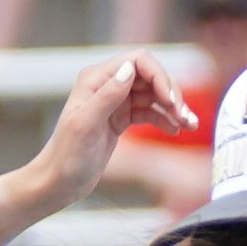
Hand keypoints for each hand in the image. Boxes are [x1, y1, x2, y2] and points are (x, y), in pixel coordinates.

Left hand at [23, 51, 172, 207]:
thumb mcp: (85, 125)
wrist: (57, 183)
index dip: (159, 77)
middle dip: (171, 93)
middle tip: (185, 117)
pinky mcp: (120, 119)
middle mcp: (107, 85)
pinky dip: (164, 119)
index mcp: (96, 79)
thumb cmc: (66, 157)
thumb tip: (129, 69)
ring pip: (153, 95)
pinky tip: (176, 130)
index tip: (171, 101)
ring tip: (189, 125)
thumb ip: (107, 96)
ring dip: (173, 107)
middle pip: (150, 76)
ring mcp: (115, 102)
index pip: (138, 62)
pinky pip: (149, 112)